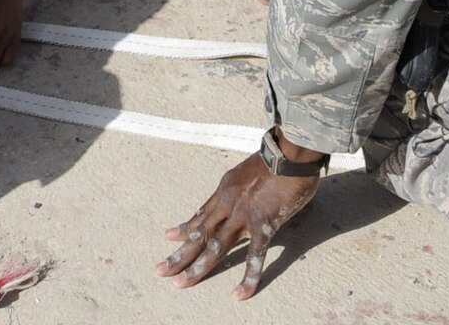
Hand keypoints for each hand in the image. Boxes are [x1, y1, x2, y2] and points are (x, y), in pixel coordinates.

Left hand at [156, 149, 321, 299]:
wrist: (288, 154)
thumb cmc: (275, 161)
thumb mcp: (248, 174)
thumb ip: (245, 191)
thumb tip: (251, 200)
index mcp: (224, 191)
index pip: (200, 215)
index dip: (185, 228)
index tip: (169, 238)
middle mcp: (227, 204)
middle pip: (199, 234)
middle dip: (179, 254)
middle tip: (161, 271)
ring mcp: (243, 216)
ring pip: (216, 247)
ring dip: (198, 267)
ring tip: (181, 283)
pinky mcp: (263, 226)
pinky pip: (254, 256)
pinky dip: (248, 277)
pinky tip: (239, 293)